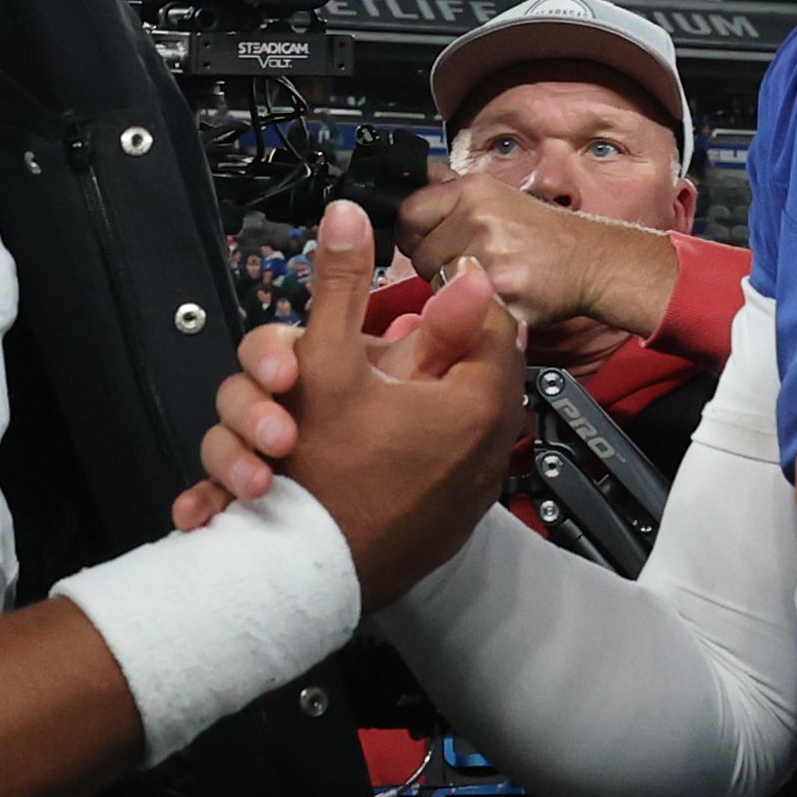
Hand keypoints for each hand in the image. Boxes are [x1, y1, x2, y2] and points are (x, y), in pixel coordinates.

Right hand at [179, 199, 520, 605]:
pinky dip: (389, 460)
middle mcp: (485, 451)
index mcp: (478, 402)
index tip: (419, 292)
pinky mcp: (439, 531)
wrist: (301, 583)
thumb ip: (339, 284)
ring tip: (347, 414)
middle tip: (368, 353)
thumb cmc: (319, 473)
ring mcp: (465, 497)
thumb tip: (352, 213)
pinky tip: (359, 459)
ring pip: (438, 427)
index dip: (455, 297)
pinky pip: (423, 476)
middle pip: (463, 375)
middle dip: (405, 356)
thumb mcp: (323, 362)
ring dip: (393, 411)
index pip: (495, 322)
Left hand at [395, 172, 679, 356]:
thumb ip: (450, 188)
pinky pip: (462, 303)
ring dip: (451, 287)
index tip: (431, 241)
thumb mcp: (496, 195)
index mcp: (472, 190)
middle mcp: (478, 216)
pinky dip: (474, 305)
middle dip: (434, 263)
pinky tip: (497, 293)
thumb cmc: (542, 233)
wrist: (591, 260)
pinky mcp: (500, 290)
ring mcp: (489, 254)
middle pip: (417, 253)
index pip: (407, 213)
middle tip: (468, 263)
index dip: (414, 233)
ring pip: (435, 282)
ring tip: (485, 277)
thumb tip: (414, 171)